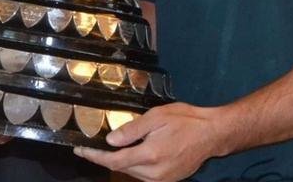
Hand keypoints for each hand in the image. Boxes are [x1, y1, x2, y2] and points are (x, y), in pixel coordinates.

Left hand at [73, 102, 227, 181]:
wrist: (212, 134)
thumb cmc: (186, 120)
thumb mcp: (158, 116)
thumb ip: (132, 130)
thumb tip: (110, 141)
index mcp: (149, 155)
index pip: (114, 160)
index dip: (94, 156)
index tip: (79, 150)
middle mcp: (154, 173)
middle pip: (122, 168)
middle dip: (108, 158)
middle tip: (98, 144)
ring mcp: (162, 180)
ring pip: (133, 173)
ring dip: (124, 161)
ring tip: (122, 146)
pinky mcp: (169, 181)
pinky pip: (145, 176)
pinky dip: (137, 166)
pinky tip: (140, 153)